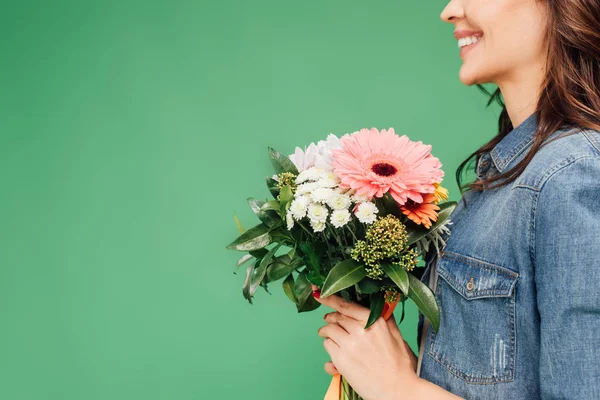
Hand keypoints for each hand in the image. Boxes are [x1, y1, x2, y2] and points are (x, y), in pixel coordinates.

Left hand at [312, 285, 420, 399]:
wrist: (398, 391)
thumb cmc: (400, 366)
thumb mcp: (397, 337)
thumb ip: (386, 320)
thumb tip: (382, 306)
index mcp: (375, 322)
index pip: (347, 306)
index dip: (331, 299)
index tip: (320, 294)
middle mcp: (360, 330)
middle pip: (336, 317)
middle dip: (330, 317)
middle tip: (328, 320)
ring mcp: (349, 344)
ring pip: (329, 330)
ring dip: (326, 332)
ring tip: (326, 335)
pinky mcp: (341, 360)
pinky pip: (327, 346)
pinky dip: (328, 346)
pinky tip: (333, 352)